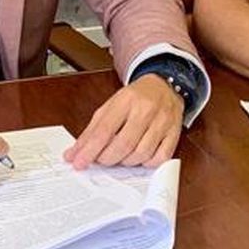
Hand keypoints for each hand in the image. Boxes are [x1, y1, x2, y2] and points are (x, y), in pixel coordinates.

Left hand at [66, 76, 182, 170]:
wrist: (165, 85)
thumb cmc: (135, 98)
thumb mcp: (110, 106)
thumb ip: (91, 131)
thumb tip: (73, 154)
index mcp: (126, 100)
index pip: (104, 130)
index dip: (90, 151)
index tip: (79, 163)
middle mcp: (146, 109)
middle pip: (123, 144)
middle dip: (107, 159)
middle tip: (101, 160)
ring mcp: (163, 121)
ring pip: (141, 154)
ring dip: (126, 162)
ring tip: (120, 155)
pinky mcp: (175, 132)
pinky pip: (159, 158)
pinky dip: (146, 163)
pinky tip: (140, 156)